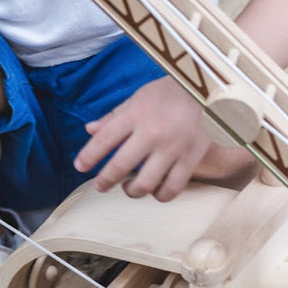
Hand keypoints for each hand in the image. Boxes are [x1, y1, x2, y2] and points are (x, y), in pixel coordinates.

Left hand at [74, 77, 209, 201]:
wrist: (208, 92)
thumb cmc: (168, 94)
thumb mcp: (138, 98)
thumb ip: (114, 117)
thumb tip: (89, 131)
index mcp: (136, 114)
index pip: (105, 139)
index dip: (89, 156)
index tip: (80, 166)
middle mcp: (153, 132)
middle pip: (121, 166)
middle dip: (105, 180)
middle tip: (101, 185)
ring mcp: (173, 148)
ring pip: (146, 184)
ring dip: (132, 191)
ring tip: (129, 187)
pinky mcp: (191, 159)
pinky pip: (172, 188)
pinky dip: (160, 195)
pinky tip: (155, 190)